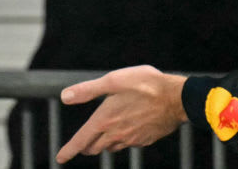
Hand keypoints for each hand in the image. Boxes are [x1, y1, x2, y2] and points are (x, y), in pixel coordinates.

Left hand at [56, 65, 187, 162]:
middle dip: (85, 147)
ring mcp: (131, 139)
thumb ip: (88, 90)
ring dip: (103, 144)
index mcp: (104, 120)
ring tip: (101, 138)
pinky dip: (122, 139)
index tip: (60, 157)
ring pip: (111, 147)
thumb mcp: (113, 80)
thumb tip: (65, 96)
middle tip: (81, 145)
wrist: (177, 99)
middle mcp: (116, 134)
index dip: (69, 150)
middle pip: (95, 147)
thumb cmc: (145, 85)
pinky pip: (128, 143)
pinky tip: (126, 130)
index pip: (81, 140)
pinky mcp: (145, 140)